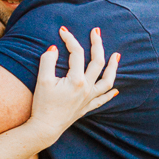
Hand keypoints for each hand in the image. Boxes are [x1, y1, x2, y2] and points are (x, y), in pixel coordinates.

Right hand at [27, 28, 118, 142]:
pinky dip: (110, 93)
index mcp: (77, 80)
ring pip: (107, 81)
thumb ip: (48, 61)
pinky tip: (115, 89)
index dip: (70, 39)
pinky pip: (103, 99)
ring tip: (116, 56)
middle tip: (96, 32)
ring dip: (113, 67)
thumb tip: (54, 48)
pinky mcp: (87, 107)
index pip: (76, 53)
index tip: (63, 30)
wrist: (45, 128)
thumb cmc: (43, 104)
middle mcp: (87, 88)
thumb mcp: (42, 81)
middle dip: (97, 44)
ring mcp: (89, 98)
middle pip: (98, 62)